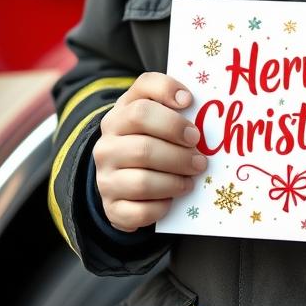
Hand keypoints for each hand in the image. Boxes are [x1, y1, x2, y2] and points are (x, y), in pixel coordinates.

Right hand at [93, 72, 206, 232]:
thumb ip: (166, 93)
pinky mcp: (111, 207)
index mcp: (119, 116)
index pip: (140, 109)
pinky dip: (161, 207)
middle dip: (179, 156)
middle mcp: (106, 146)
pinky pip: (139, 212)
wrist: (122, 170)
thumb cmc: (148, 132)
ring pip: (142, 183)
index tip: (193, 121)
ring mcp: (105, 178)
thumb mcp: (153, 105)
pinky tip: (172, 200)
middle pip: (144, 149)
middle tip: (201, 161)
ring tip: (191, 180)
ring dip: (174, 182)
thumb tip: (186, 99)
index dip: (171, 118)